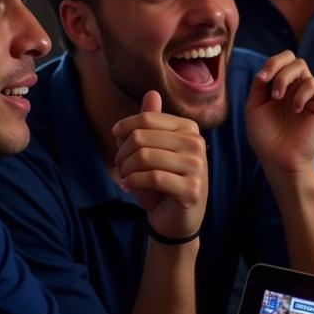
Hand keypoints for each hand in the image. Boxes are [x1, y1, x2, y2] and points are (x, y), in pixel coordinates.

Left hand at [113, 91, 207, 240]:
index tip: (116, 138)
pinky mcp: (191, 189)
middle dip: (122, 153)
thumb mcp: (154, 150)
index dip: (125, 127)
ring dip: (125, 169)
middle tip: (120, 165)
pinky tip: (129, 186)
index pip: (148, 118)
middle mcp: (197, 144)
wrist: (177, 220)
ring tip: (124, 176)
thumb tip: (151, 93)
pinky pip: (151, 177)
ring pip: (144, 157)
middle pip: (142, 137)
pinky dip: (133, 182)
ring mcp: (197, 167)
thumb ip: (150, 124)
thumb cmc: (163, 183)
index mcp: (189, 129)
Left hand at [245, 52, 313, 175]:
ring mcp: (312, 95)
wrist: (279, 159)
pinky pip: (313, 85)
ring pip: (302, 66)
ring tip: (277, 98)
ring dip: (285, 79)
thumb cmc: (265, 137)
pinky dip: (301, 94)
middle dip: (277, 67)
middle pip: (293, 59)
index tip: (261, 79)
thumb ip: (260, 84)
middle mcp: (298, 88)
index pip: (282, 61)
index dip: (271, 63)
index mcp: (282, 87)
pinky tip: (295, 110)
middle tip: (270, 89)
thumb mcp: (255, 105)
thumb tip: (266, 68)